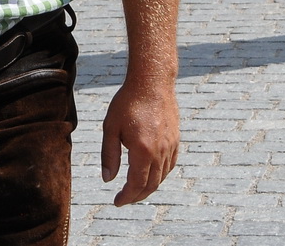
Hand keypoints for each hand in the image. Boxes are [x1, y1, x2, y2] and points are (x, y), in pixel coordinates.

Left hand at [101, 80, 179, 205]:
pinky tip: (152, 174)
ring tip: (136, 189)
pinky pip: (170, 165)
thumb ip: (109, 155)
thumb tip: (108, 180)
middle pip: (151, 185)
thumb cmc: (128, 102)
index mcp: (142, 151)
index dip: (126, 197)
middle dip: (137, 196)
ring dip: (149, 187)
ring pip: (162, 176)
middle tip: (124, 199)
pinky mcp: (176, 139)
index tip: (116, 201)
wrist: (152, 82)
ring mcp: (170, 146)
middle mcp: (159, 152)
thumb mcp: (111, 128)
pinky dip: (161, 175)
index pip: (136, 185)